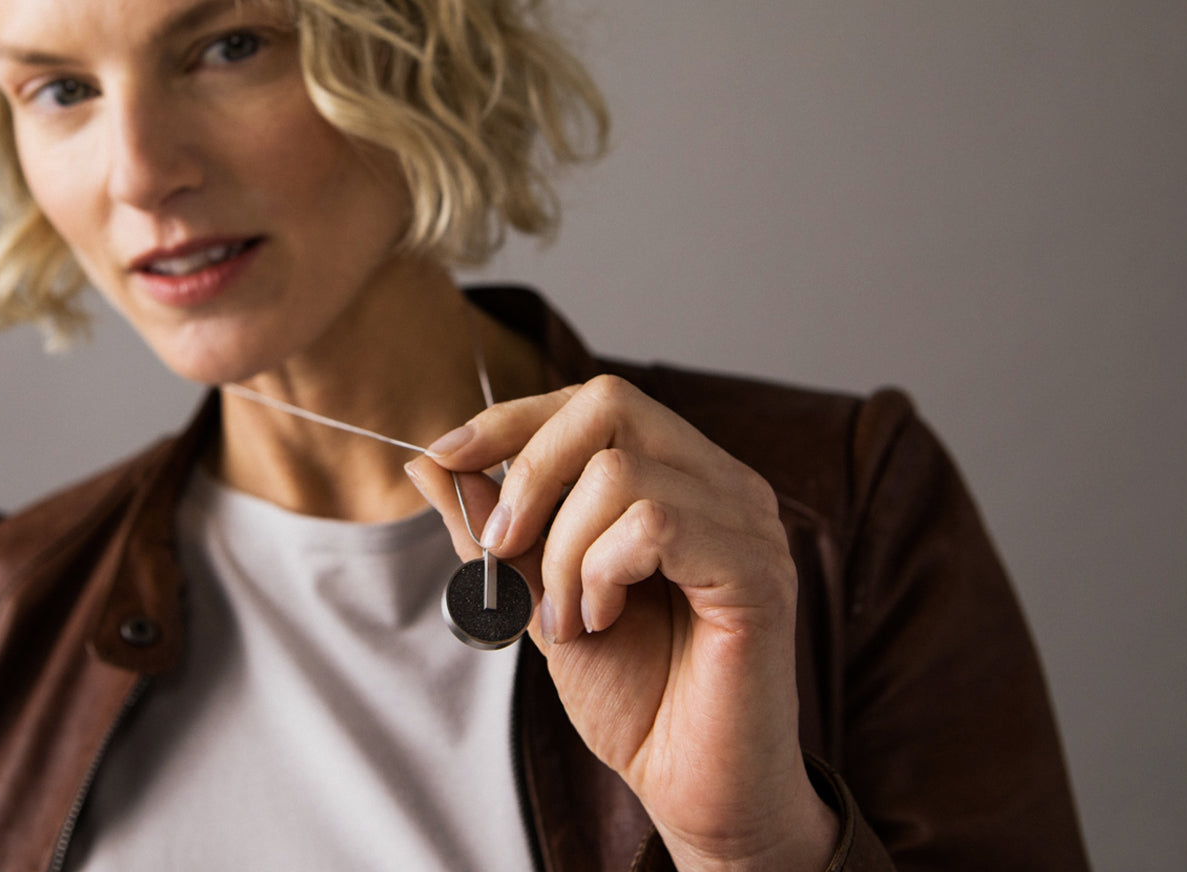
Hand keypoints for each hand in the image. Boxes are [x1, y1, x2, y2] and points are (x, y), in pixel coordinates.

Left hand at [405, 376, 837, 871]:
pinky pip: (655, 525)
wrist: (689, 785)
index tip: (446, 456)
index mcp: (680, 478)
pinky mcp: (758, 572)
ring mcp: (748, 523)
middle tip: (503, 551)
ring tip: (569, 618)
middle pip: (608, 405)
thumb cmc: (633, 695)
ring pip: (618, 474)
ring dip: (563, 553)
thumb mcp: (537, 597)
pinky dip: (600, 573)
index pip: (594, 401)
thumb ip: (492, 530)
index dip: (512, 419)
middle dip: (529, 473)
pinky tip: (600, 620)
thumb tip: (428, 461)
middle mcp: (723, 484)